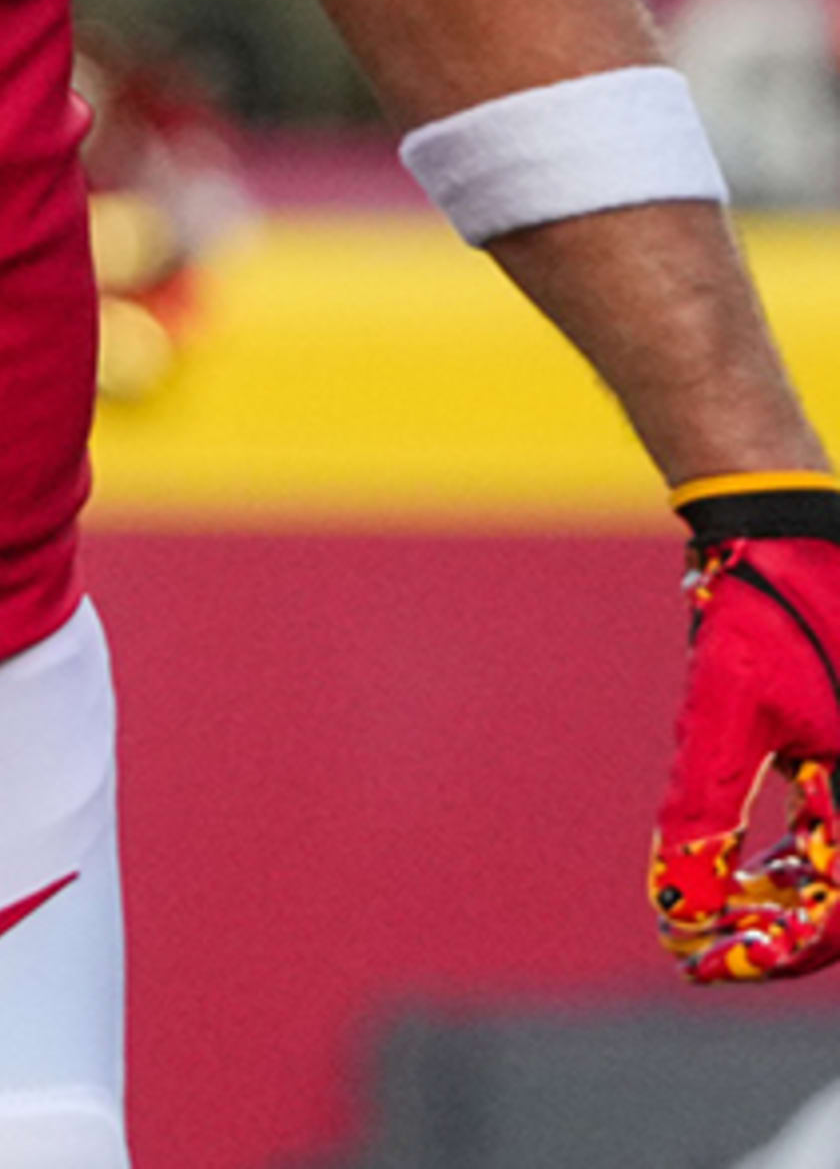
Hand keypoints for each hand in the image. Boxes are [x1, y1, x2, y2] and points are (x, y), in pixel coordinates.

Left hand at [654, 522, 839, 980]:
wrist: (792, 535)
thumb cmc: (767, 617)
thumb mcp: (725, 721)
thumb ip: (702, 814)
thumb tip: (676, 903)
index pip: (836, 917)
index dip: (771, 953)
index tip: (700, 963)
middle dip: (777, 932)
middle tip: (699, 944)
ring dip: (787, 897)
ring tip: (717, 911)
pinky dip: (801, 857)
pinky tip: (749, 869)